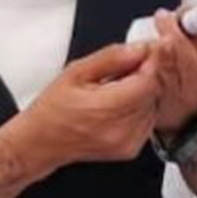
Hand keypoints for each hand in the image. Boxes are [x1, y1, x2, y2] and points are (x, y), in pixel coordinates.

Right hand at [14, 43, 159, 175]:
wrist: (42, 142)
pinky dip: (140, 109)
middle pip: (154, 93)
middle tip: (123, 70)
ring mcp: (127, 143)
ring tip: (116, 90)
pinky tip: (118, 106)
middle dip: (144, 76)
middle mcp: (121, 130)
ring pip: (154, 106)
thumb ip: (111, 57)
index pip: (148, 81)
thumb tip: (139, 48)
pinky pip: (148, 121)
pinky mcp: (130, 150)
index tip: (144, 52)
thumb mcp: (76, 72)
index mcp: (106, 109)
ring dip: (142, 93)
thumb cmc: (53, 109)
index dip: (150, 63)